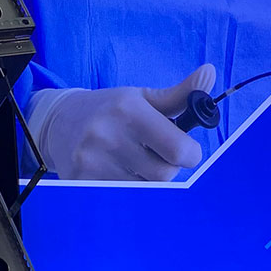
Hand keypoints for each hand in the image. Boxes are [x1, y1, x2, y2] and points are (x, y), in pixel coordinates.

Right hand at [43, 66, 215, 179]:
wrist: (59, 122)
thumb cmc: (112, 110)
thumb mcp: (144, 97)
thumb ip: (181, 93)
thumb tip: (211, 72)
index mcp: (130, 110)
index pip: (179, 150)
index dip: (190, 154)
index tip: (184, 150)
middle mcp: (108, 136)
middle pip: (165, 175)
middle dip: (167, 168)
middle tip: (154, 155)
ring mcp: (92, 162)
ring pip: (145, 190)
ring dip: (147, 181)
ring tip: (133, 163)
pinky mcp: (81, 182)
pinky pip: (123, 198)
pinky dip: (127, 191)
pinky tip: (116, 173)